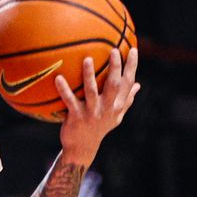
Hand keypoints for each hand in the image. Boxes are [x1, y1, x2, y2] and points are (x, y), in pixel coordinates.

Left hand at [56, 47, 140, 166]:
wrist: (82, 147)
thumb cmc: (99, 128)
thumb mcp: (116, 116)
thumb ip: (126, 100)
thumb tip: (138, 85)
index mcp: (117, 105)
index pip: (128, 83)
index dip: (131, 66)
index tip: (132, 49)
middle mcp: (107, 108)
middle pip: (113, 84)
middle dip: (115, 67)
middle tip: (113, 50)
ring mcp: (91, 112)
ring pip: (91, 90)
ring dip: (89, 74)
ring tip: (87, 59)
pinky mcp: (76, 117)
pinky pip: (69, 100)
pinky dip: (63, 89)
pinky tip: (58, 77)